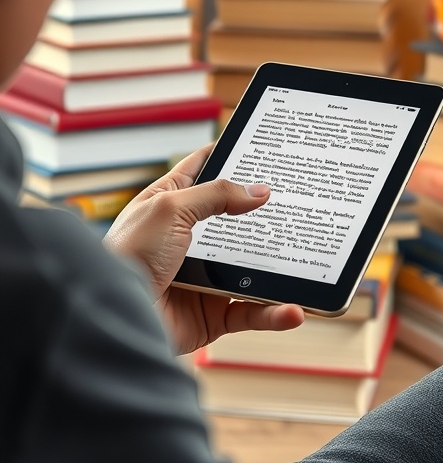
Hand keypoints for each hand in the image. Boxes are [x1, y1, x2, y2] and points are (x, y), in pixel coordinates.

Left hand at [103, 145, 303, 353]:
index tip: (262, 146)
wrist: (113, 316)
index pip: (204, 169)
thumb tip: (260, 191)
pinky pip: (251, 311)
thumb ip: (216, 195)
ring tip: (309, 258)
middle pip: (236, 219)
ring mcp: (203, 275)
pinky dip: (274, 312)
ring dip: (280, 268)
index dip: (230, 156)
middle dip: (266, 213)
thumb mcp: (171, 208)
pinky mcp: (212, 313)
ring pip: (251, 268)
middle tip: (300, 199)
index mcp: (171, 203)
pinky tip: (295, 309)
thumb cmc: (128, 255)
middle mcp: (190, 237)